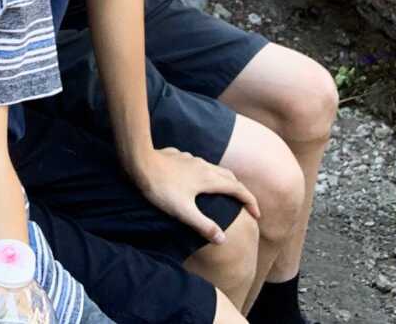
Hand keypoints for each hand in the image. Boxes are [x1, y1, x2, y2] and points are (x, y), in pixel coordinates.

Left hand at [133, 147, 259, 243]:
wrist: (139, 162)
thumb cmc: (161, 188)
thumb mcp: (183, 211)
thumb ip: (203, 225)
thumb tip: (223, 239)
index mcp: (209, 179)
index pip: (237, 189)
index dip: (250, 201)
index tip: (256, 214)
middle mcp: (204, 166)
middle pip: (229, 177)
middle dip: (240, 191)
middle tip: (246, 205)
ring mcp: (191, 159)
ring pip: (215, 169)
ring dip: (225, 181)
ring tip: (225, 194)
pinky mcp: (179, 157)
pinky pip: (200, 165)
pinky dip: (208, 174)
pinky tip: (198, 180)